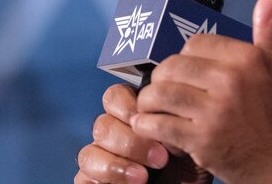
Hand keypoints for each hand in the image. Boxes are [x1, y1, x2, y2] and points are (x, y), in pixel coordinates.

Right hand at [74, 83, 208, 183]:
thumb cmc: (187, 164)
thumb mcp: (186, 140)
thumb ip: (171, 123)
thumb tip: (163, 116)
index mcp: (131, 113)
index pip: (114, 96)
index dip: (127, 105)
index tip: (152, 119)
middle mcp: (111, 132)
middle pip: (102, 125)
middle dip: (132, 141)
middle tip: (160, 157)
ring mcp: (99, 157)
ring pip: (89, 152)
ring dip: (117, 165)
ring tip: (144, 176)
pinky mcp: (92, 180)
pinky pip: (83, 176)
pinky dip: (107, 178)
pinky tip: (131, 183)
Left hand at [131, 0, 271, 183]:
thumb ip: (271, 24)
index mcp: (248, 58)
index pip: (195, 43)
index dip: (188, 56)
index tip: (192, 72)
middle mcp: (230, 81)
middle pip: (172, 66)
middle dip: (164, 78)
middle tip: (168, 90)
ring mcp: (214, 112)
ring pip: (159, 93)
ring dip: (151, 102)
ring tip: (156, 108)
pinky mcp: (202, 141)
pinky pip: (158, 124)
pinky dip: (149, 126)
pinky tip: (155, 127)